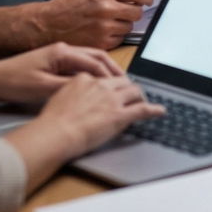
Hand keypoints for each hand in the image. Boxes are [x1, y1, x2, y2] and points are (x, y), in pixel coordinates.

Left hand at [0, 42, 122, 105]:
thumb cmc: (14, 82)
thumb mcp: (44, 88)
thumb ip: (70, 87)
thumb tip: (92, 89)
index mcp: (62, 52)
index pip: (94, 62)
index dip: (110, 75)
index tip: (122, 86)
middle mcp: (63, 48)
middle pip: (96, 56)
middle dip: (113, 69)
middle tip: (126, 82)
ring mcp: (58, 53)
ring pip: (89, 58)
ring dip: (104, 69)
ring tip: (116, 82)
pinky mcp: (54, 60)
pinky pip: (80, 63)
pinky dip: (92, 72)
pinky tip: (96, 82)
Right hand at [31, 0, 151, 49]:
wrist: (45, 25)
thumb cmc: (67, 7)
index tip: (146, 0)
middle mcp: (106, 7)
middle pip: (137, 12)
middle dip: (133, 12)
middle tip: (123, 13)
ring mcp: (104, 27)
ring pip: (129, 27)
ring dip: (122, 25)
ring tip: (106, 23)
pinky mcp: (102, 42)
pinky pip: (120, 40)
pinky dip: (114, 37)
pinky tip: (100, 33)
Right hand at [33, 73, 163, 157]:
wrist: (56, 132)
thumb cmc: (52, 121)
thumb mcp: (59, 97)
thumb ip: (72, 93)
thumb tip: (76, 97)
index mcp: (84, 79)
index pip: (104, 78)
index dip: (111, 85)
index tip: (112, 89)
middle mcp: (101, 86)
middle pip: (123, 81)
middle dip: (129, 88)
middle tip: (132, 95)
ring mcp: (112, 100)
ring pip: (135, 91)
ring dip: (141, 97)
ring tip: (144, 102)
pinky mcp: (120, 115)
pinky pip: (142, 109)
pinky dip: (153, 110)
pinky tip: (159, 111)